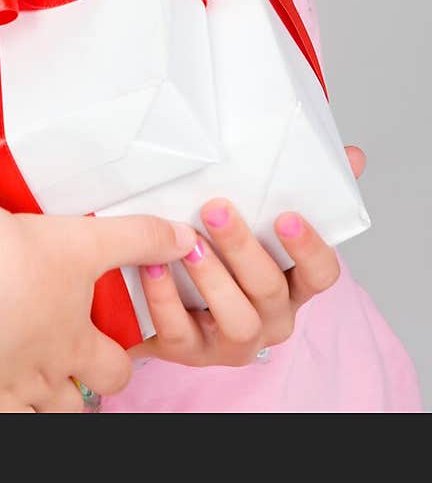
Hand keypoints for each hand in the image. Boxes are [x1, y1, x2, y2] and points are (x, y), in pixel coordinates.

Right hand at [0, 201, 197, 412]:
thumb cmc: (15, 252)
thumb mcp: (86, 239)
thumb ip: (138, 238)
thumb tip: (183, 238)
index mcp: (75, 341)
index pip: (115, 372)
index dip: (112, 363)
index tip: (101, 351)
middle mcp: (44, 376)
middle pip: (71, 405)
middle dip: (68, 389)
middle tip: (53, 365)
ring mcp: (2, 393)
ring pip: (31, 421)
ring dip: (29, 406)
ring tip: (15, 380)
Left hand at [131, 144, 366, 367]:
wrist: (156, 290)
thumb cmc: (220, 249)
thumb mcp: (258, 216)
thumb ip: (305, 185)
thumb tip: (354, 155)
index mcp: (293, 284)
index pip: (321, 274)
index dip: (308, 248)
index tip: (286, 215)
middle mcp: (270, 317)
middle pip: (270, 290)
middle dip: (244, 248)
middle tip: (217, 209)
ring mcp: (231, 340)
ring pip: (236, 321)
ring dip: (212, 279)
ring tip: (188, 242)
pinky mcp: (188, 351)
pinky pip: (179, 332)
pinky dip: (165, 298)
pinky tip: (153, 263)